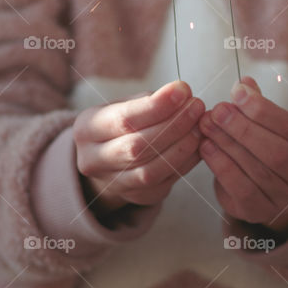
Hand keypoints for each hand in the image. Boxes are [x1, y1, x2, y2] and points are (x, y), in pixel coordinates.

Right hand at [73, 81, 204, 217]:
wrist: (107, 159)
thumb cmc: (120, 125)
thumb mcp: (123, 106)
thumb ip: (149, 101)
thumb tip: (182, 94)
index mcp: (86, 129)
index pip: (124, 119)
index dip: (156, 106)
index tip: (183, 90)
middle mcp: (93, 160)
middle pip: (137, 146)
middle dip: (173, 125)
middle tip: (197, 106)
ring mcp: (113, 183)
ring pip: (150, 170)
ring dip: (182, 146)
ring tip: (200, 126)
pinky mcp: (135, 196)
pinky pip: (164, 183)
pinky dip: (185, 163)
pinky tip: (199, 145)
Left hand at [198, 75, 287, 237]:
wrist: (272, 189)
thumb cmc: (271, 145)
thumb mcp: (273, 125)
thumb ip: (259, 105)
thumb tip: (244, 84)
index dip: (262, 110)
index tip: (236, 93)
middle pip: (275, 153)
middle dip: (243, 129)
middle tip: (217, 110)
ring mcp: (284, 200)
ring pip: (256, 171)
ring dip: (226, 144)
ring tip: (207, 124)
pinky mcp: (259, 212)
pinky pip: (240, 189)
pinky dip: (220, 166)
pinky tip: (206, 147)